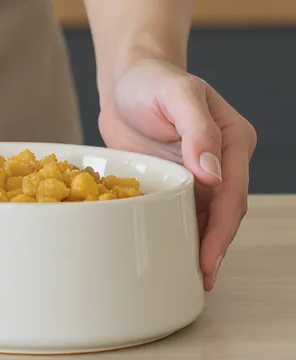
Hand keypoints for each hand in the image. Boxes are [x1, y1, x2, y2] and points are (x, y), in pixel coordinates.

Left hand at [98, 59, 255, 291]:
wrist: (126, 82)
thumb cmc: (151, 81)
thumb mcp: (176, 95)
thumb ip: (197, 131)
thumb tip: (212, 174)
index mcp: (233, 139)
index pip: (232, 192)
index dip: (222, 227)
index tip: (209, 255)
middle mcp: (222, 160)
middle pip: (224, 211)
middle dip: (214, 246)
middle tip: (200, 277)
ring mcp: (200, 173)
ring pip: (205, 217)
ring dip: (199, 246)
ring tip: (189, 278)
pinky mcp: (176, 180)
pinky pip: (181, 211)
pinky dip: (179, 232)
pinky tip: (172, 254)